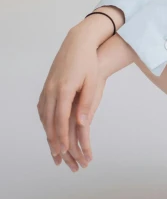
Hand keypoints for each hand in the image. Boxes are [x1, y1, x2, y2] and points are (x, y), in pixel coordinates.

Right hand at [37, 27, 105, 170]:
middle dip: (54, 139)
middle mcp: (52, 89)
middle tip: (57, 156)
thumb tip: (83, 124)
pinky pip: (43, 107)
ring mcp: (47, 87)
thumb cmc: (88, 62)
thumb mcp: (92, 82)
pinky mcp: (47, 85)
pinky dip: (45, 120)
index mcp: (64, 89)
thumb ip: (86, 103)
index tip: (64, 151)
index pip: (61, 119)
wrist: (77, 42)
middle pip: (50, 121)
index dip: (62, 137)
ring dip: (48, 131)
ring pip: (44, 115)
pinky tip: (49, 127)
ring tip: (53, 146)